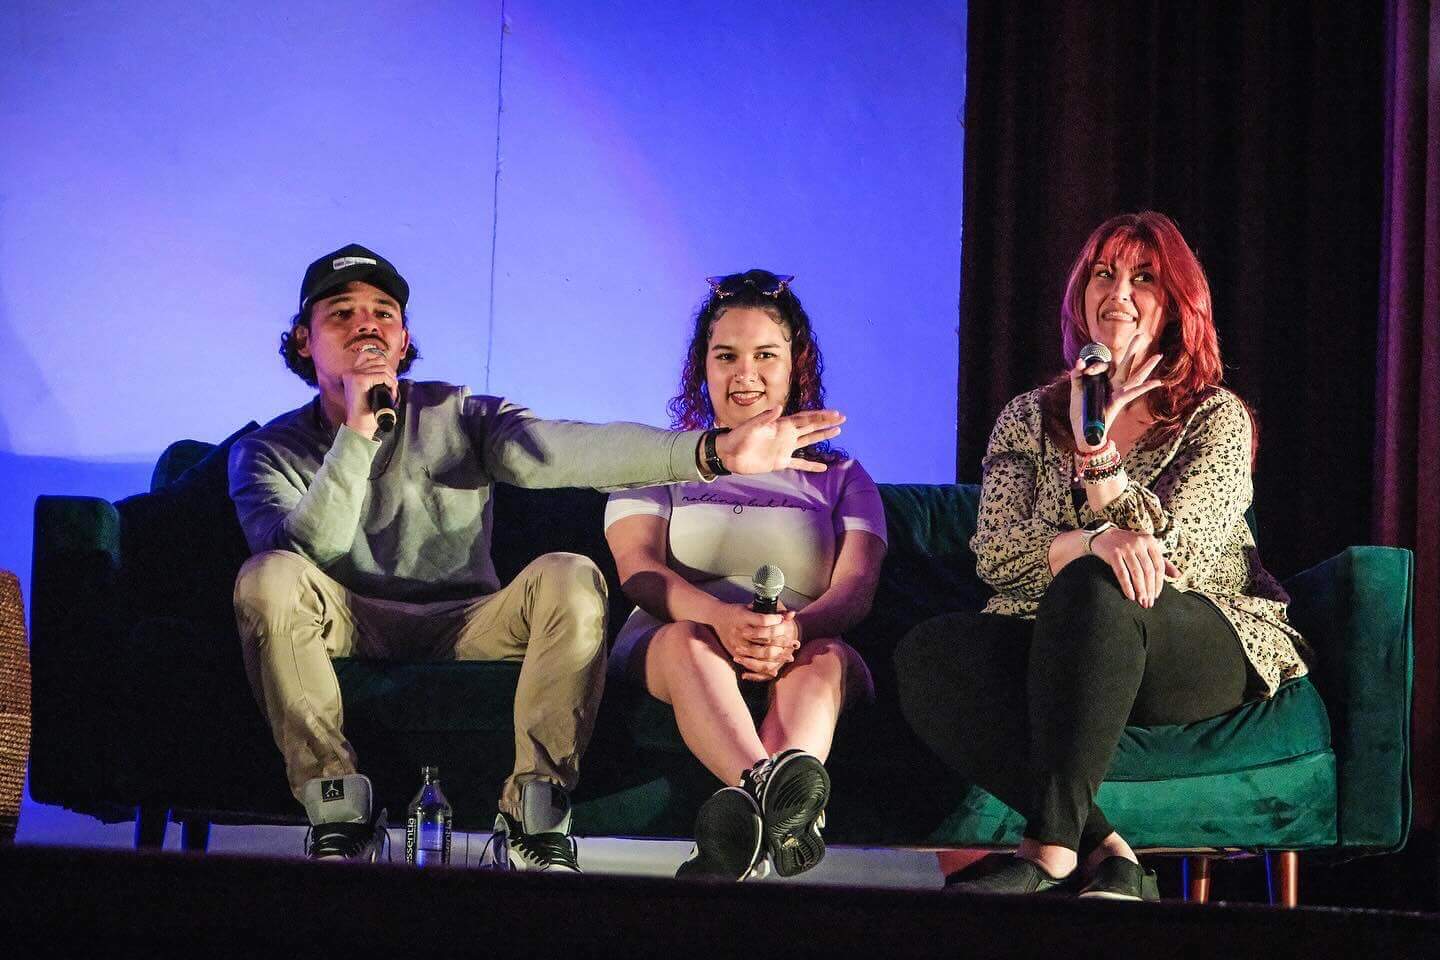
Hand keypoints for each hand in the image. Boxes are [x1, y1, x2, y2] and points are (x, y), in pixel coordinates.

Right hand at [341, 344, 398, 436]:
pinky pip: (382, 376)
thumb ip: (374, 377)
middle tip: (393, 385)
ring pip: (382, 368)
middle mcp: (350, 372)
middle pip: (378, 360)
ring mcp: (353, 375)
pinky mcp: (359, 381)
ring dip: (392, 379)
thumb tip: (389, 368)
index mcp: (351, 373)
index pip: (369, 355)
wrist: (360, 426)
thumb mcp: (369, 390)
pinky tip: (391, 392)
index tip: (389, 377)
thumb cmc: (367, 411)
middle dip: (390, 372)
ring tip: (392, 391)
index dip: (383, 363)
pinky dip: (391, 383)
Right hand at [711, 602, 799, 679]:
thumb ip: (773, 611)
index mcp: (743, 616)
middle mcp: (740, 630)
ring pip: (760, 653)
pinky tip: (776, 669)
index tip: (784, 621)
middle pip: (764, 638)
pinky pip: (751, 664)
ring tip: (789, 656)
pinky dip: (764, 668)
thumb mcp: (752, 607)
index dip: (776, 621)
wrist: (717, 617)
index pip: (763, 620)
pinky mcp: (736, 653)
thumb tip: (793, 614)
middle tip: (793, 642)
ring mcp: (737, 643)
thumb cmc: (738, 611)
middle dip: (781, 641)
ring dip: (777, 656)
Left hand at [714, 408, 844, 474]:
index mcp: (781, 425)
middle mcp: (786, 435)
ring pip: (808, 442)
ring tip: (837, 432)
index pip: (805, 419)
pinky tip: (822, 468)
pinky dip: (810, 466)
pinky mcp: (780, 462)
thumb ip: (765, 418)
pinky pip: (799, 464)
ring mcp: (784, 448)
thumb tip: (779, 408)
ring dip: (821, 437)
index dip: (820, 416)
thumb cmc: (738, 437)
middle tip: (842, 419)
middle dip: (826, 423)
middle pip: (811, 427)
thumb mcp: (751, 426)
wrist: (729, 454)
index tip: (835, 414)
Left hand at [1068, 334, 1163, 449]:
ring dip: (1147, 366)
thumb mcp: (1076, 391)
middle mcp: (1113, 385)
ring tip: (1159, 355)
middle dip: (1133, 349)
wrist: (1083, 431)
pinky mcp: (1119, 401)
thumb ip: (1076, 376)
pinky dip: (1146, 387)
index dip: (1092, 364)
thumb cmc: (1081, 413)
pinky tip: (1159, 382)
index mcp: (1103, 382)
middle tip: (1142, 334)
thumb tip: (1079, 361)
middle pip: (1126, 364)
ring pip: (1135, 377)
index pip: (1103, 365)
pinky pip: (1134, 392)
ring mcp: (1118, 393)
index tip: (1081, 367)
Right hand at [1089, 528, 1180, 607]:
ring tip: (1141, 602)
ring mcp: (1125, 548)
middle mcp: (1139, 543)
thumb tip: (1177, 575)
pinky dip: (1127, 586)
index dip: (1159, 583)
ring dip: (1140, 590)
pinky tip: (1130, 596)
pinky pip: (1122, 573)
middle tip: (1149, 603)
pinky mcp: (1113, 553)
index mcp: (1150, 541)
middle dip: (1150, 589)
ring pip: (1136, 573)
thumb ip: (1162, 561)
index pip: (1158, 565)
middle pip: (1148, 571)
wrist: (1103, 535)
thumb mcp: (1146, 548)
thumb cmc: (1127, 544)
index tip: (1156, 595)